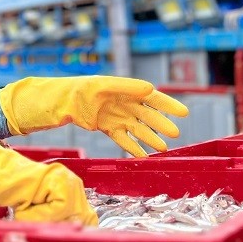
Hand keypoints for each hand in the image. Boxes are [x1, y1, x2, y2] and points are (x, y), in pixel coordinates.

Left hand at [0, 75, 188, 157]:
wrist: (59, 102)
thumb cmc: (81, 89)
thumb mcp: (103, 86)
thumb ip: (126, 87)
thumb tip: (150, 89)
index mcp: (124, 90)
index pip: (151, 97)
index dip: (167, 105)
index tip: (183, 113)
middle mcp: (122, 103)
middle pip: (146, 115)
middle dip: (161, 125)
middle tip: (175, 135)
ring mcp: (114, 116)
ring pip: (137, 129)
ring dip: (149, 138)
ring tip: (163, 149)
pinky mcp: (104, 127)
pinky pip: (122, 139)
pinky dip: (132, 147)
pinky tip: (143, 156)